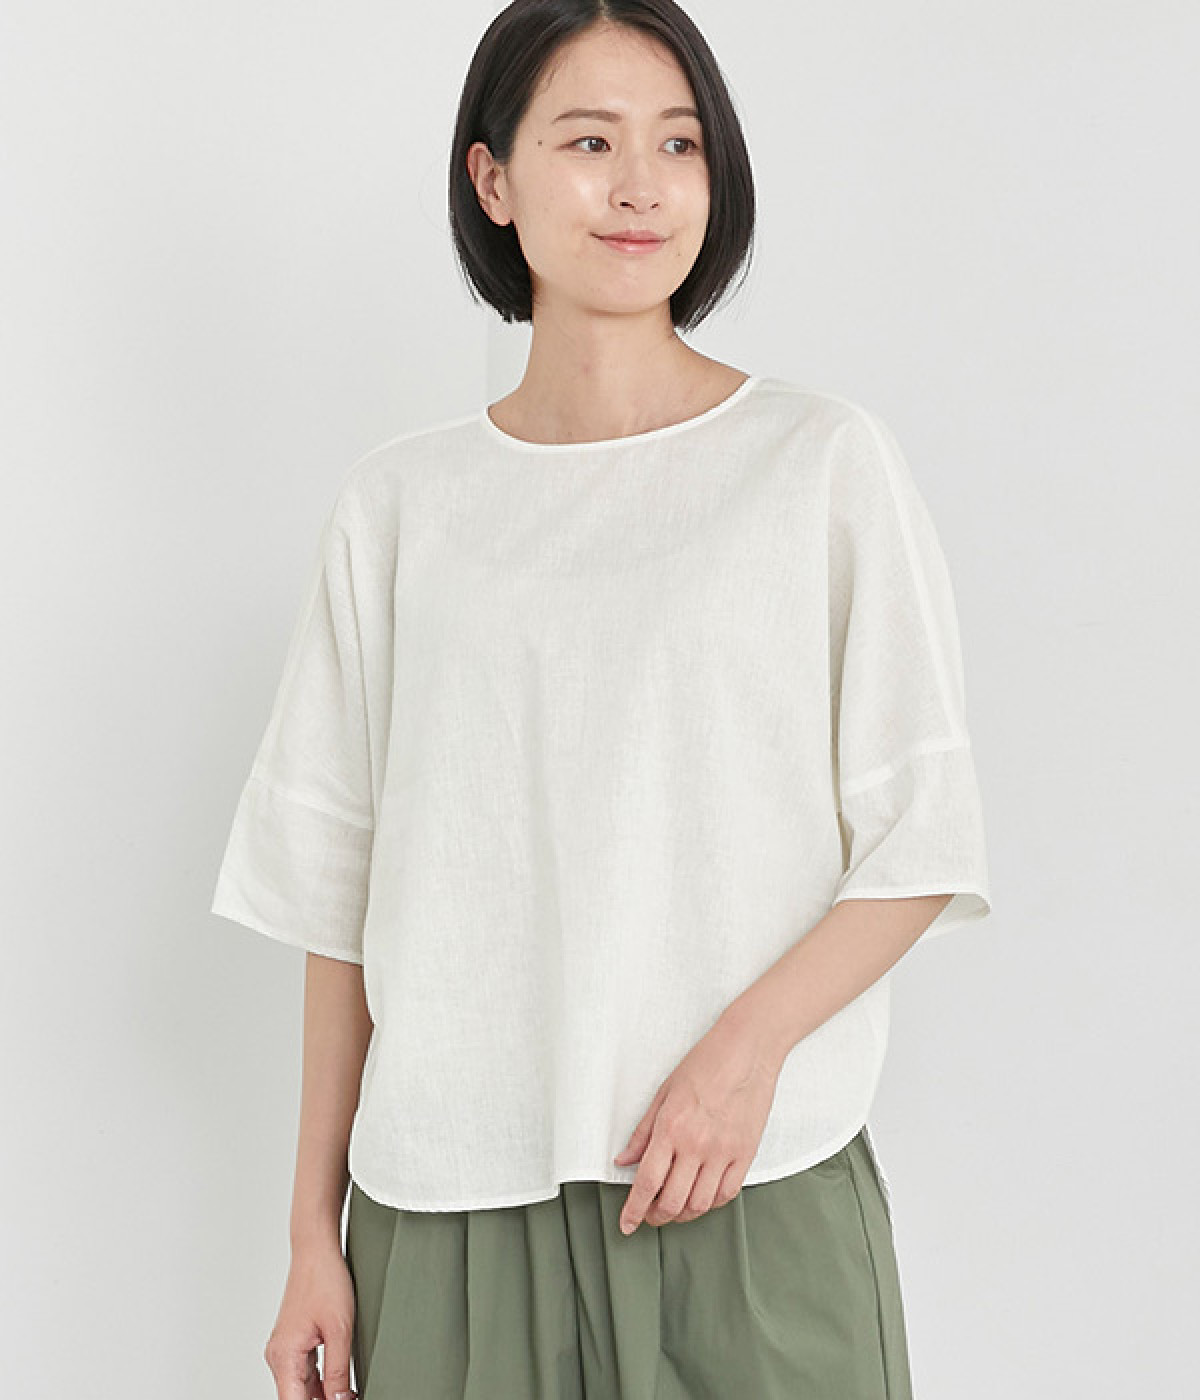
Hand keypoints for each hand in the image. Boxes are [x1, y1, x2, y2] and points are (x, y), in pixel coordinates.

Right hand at [263, 1241, 357, 1399]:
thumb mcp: (340, 1330)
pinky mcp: (294, 1341)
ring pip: (302, 1387)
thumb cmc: (324, 1278)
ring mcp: (285, 1348)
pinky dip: (321, 1382)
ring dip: (323, 1396)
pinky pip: (305, 1371)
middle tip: (347, 1399)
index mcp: (284, 1356)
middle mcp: (279, 1355)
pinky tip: (340, 1386)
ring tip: (347, 1395)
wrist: (316, 1249)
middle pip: (297, 1397)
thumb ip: (339, 1371)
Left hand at [613, 1014, 780, 1233]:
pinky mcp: (746, 1153)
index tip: (627, 1224)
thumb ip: (643, 1132)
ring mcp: (724, 1151)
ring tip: (674, 1208)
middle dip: (656, 1216)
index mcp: (671, 1128)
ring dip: (683, 1214)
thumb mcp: (664, 1092)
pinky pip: (727, 1193)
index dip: (634, 1210)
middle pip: (672, 1201)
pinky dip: (710, 1203)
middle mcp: (697, 1144)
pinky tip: (701, 1197)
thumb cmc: (705, 1064)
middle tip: (649, 1215)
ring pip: (700, 1204)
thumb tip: (624, 1160)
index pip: (647, 1182)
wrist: (748, 1049)